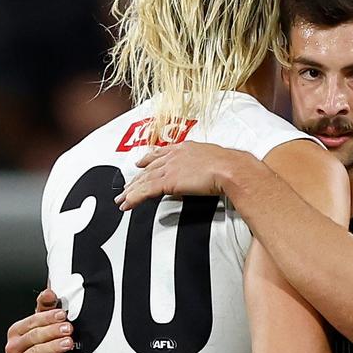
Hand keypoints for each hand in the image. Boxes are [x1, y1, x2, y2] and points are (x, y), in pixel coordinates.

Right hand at [5, 289, 73, 352]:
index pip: (31, 321)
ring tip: (68, 342)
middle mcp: (15, 347)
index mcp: (17, 331)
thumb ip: (46, 307)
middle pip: (33, 337)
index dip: (47, 317)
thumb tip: (49, 292)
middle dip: (52, 331)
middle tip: (67, 328)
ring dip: (54, 347)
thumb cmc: (42, 340)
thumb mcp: (43, 322)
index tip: (62, 314)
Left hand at [115, 141, 247, 210]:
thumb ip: (206, 164)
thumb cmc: (231, 166)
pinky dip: (134, 198)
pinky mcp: (167, 181)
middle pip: (149, 167)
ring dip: (131, 191)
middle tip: (126, 187)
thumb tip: (207, 173)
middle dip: (136, 178)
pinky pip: (145, 191)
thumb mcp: (216, 160)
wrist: (231, 169)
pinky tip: (128, 204)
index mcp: (186, 148)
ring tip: (122, 200)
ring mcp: (170, 167)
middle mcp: (174, 155)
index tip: (141, 162)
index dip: (149, 159)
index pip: (162, 153)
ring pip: (144, 180)